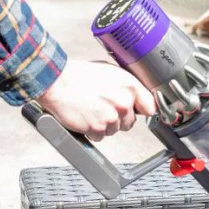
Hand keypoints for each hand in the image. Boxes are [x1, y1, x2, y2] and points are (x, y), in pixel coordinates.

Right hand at [36, 60, 155, 141]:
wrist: (57, 83)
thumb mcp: (110, 72)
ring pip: (115, 130)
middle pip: (130, 122)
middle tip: (103, 107)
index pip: (151, 107)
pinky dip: (92, 131)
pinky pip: (100, 136)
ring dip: (104, 124)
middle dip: (119, 118)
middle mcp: (124, 102)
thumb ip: (127, 86)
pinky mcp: (98, 128)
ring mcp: (111, 117)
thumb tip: (136, 96)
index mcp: (130, 86)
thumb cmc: (79, 76)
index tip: (140, 113)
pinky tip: (86, 117)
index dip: (143, 111)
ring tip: (92, 109)